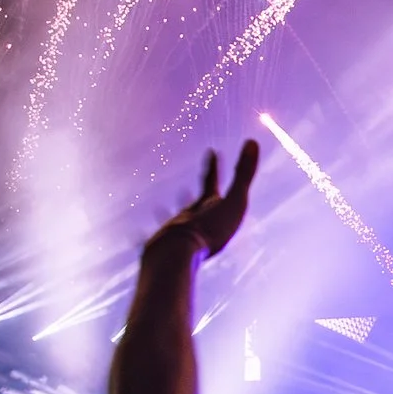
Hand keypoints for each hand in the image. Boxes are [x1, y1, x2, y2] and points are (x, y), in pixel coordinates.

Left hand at [155, 140, 261, 258]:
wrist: (178, 252)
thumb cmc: (210, 229)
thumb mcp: (235, 201)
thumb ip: (244, 174)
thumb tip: (252, 141)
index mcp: (205, 203)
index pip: (210, 180)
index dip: (213, 166)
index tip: (212, 152)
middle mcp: (187, 214)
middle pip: (190, 202)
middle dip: (189, 196)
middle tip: (184, 190)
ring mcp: (174, 231)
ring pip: (173, 222)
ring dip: (170, 215)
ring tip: (160, 210)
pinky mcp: (163, 249)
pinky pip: (158, 244)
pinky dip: (149, 240)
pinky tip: (141, 242)